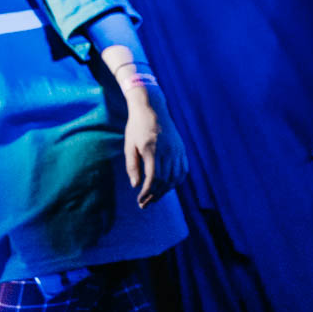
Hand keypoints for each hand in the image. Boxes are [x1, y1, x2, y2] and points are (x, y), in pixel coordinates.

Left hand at [124, 90, 188, 206]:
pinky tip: (168, 186)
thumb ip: (132, 167)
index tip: (140, 200)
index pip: (153, 178)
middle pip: (165, 180)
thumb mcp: (129, 146)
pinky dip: (177, 181)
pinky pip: (183, 170)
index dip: (147, 192)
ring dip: (166, 190)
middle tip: (145, 204)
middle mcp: (167, 150)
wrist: (152, 108)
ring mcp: (177, 150)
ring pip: (175, 177)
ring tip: (155, 197)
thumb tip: (136, 186)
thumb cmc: (136, 127)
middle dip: (155, 195)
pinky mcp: (182, 149)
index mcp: (152, 149)